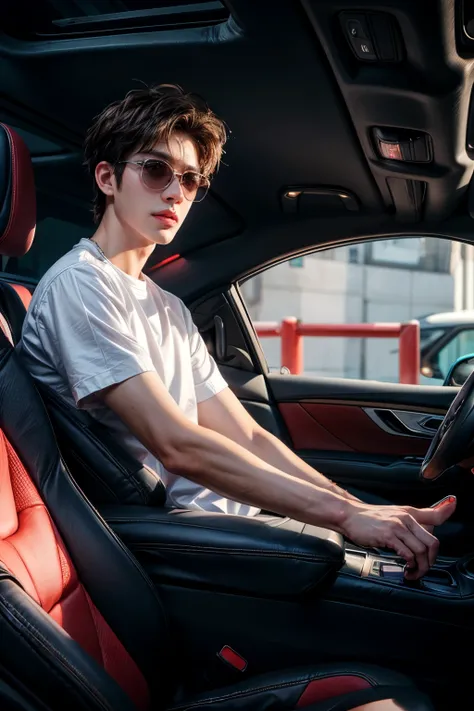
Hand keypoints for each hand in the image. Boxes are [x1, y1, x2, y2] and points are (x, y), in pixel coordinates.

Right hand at [341, 497, 455, 579]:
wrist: (349, 515)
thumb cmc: (370, 518)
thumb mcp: (394, 514)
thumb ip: (410, 520)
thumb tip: (427, 529)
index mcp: (409, 513)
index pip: (434, 514)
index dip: (447, 510)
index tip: (454, 503)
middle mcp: (406, 518)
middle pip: (432, 541)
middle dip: (432, 560)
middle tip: (424, 568)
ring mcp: (397, 526)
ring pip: (421, 550)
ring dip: (421, 567)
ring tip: (413, 572)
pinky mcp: (388, 536)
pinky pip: (407, 553)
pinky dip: (410, 564)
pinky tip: (405, 567)